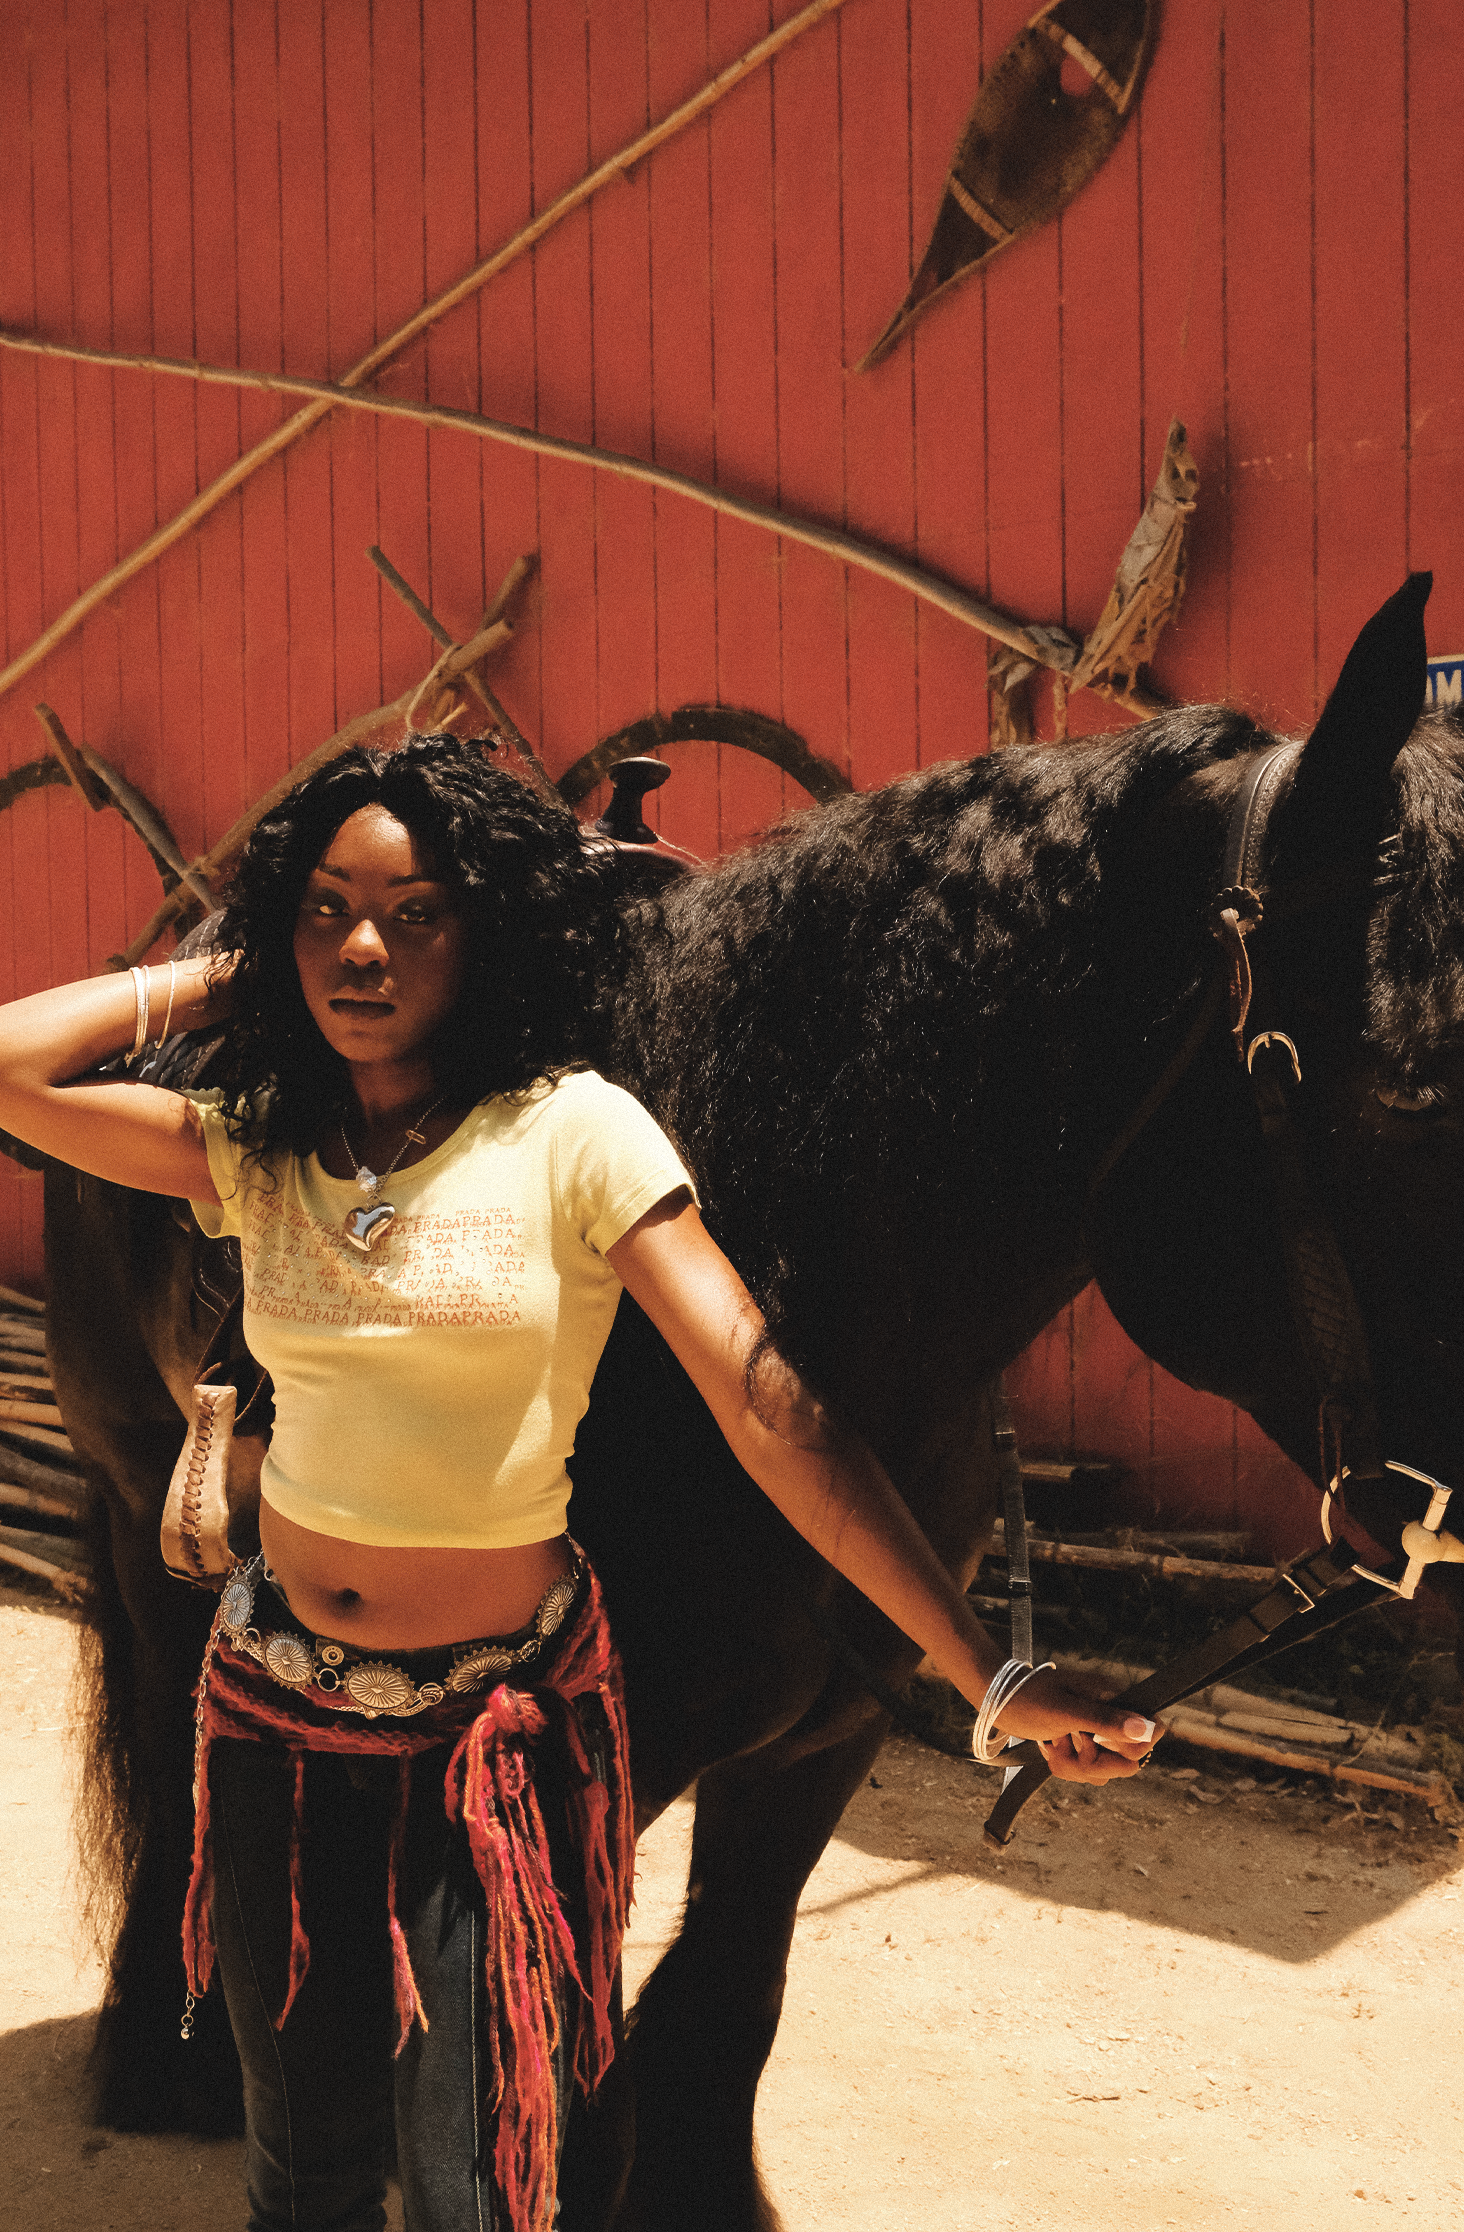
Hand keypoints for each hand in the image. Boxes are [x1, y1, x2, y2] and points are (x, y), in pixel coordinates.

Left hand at [992, 1666, 1159, 1784]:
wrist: (998, 1698)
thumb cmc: (1029, 1696)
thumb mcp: (1066, 1709)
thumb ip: (1105, 1720)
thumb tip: (1145, 1728)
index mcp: (1114, 1698)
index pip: (1151, 1732)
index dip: (1132, 1748)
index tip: (1099, 1742)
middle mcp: (1111, 1717)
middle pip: (1127, 1763)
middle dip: (1092, 1762)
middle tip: (1066, 1740)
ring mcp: (1097, 1734)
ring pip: (1103, 1772)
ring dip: (1073, 1764)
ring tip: (1053, 1741)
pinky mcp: (1082, 1747)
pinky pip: (1086, 1773)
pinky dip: (1065, 1765)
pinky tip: (1050, 1746)